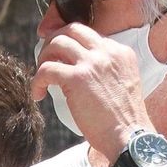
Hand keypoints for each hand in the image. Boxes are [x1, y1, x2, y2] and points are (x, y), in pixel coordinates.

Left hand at [30, 22, 149, 157]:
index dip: (72, 44)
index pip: (89, 36)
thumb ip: (107, 72)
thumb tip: (82, 74)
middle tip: (46, 59)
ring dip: (44, 57)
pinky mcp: (77, 78)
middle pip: (72, 29)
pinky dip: (37, 81)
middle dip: (54, 40)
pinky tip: (38, 94)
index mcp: (120, 52)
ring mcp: (91, 63)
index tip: (62, 57)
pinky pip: (47, 69)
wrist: (129, 137)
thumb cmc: (125, 122)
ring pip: (57, 43)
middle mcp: (106, 52)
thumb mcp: (123, 85)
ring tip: (41, 76)